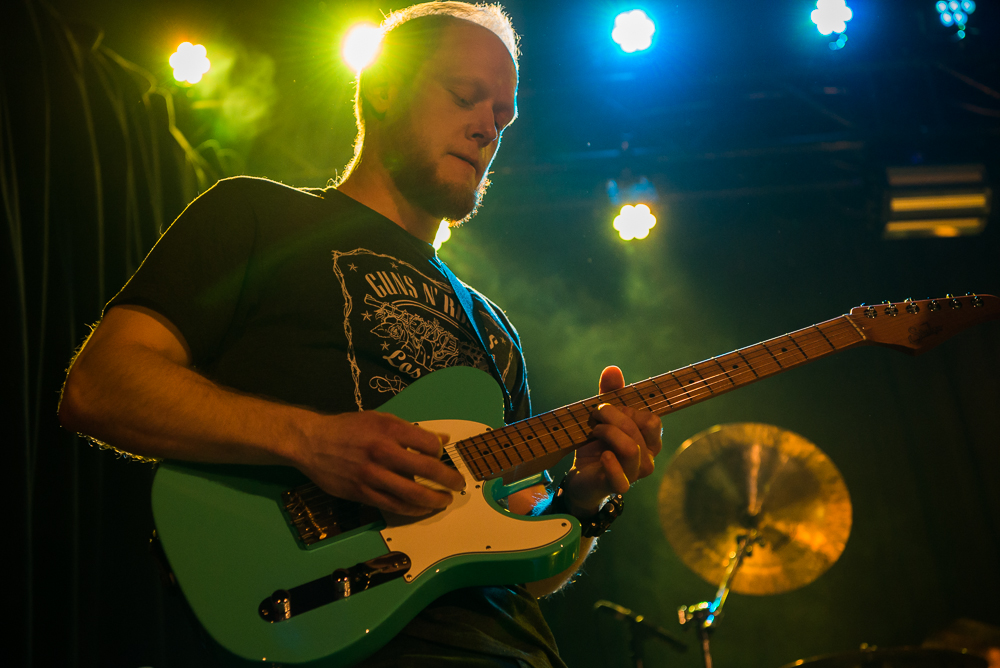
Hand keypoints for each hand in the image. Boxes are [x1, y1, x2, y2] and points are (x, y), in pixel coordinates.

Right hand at [294, 411, 465, 516]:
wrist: (311, 442)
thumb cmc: (348, 428)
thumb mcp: (380, 419)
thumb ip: (411, 431)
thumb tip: (442, 440)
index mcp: (389, 429)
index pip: (428, 444)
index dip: (440, 452)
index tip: (440, 456)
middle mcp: (382, 452)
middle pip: (426, 469)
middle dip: (448, 479)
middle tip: (458, 484)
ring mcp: (372, 475)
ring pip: (412, 493)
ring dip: (434, 500)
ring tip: (444, 500)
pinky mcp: (362, 493)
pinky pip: (393, 505)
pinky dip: (412, 509)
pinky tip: (422, 509)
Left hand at [561, 366, 662, 515]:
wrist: (582, 475)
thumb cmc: (599, 444)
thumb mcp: (604, 416)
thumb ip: (610, 393)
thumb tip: (612, 369)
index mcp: (650, 439)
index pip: (651, 419)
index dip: (627, 410)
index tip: (608, 407)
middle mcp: (648, 457)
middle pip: (638, 429)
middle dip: (612, 416)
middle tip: (594, 416)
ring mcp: (635, 473)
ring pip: (631, 449)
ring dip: (607, 433)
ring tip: (593, 432)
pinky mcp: (618, 486)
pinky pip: (621, 477)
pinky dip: (610, 463)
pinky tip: (602, 455)